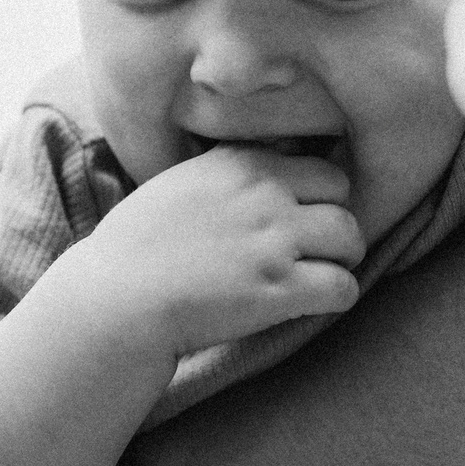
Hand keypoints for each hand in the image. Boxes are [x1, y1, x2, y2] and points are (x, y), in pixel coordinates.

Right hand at [71, 144, 362, 360]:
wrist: (114, 299)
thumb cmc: (134, 246)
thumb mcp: (178, 182)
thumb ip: (225, 168)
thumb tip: (265, 160)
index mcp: (239, 163)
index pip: (318, 165)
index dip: (315, 195)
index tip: (301, 218)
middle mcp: (263, 194)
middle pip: (342, 196)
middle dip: (333, 223)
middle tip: (313, 251)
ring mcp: (273, 241)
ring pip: (350, 238)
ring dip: (340, 260)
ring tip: (315, 277)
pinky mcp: (278, 290)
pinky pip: (343, 288)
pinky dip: (335, 299)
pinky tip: (309, 304)